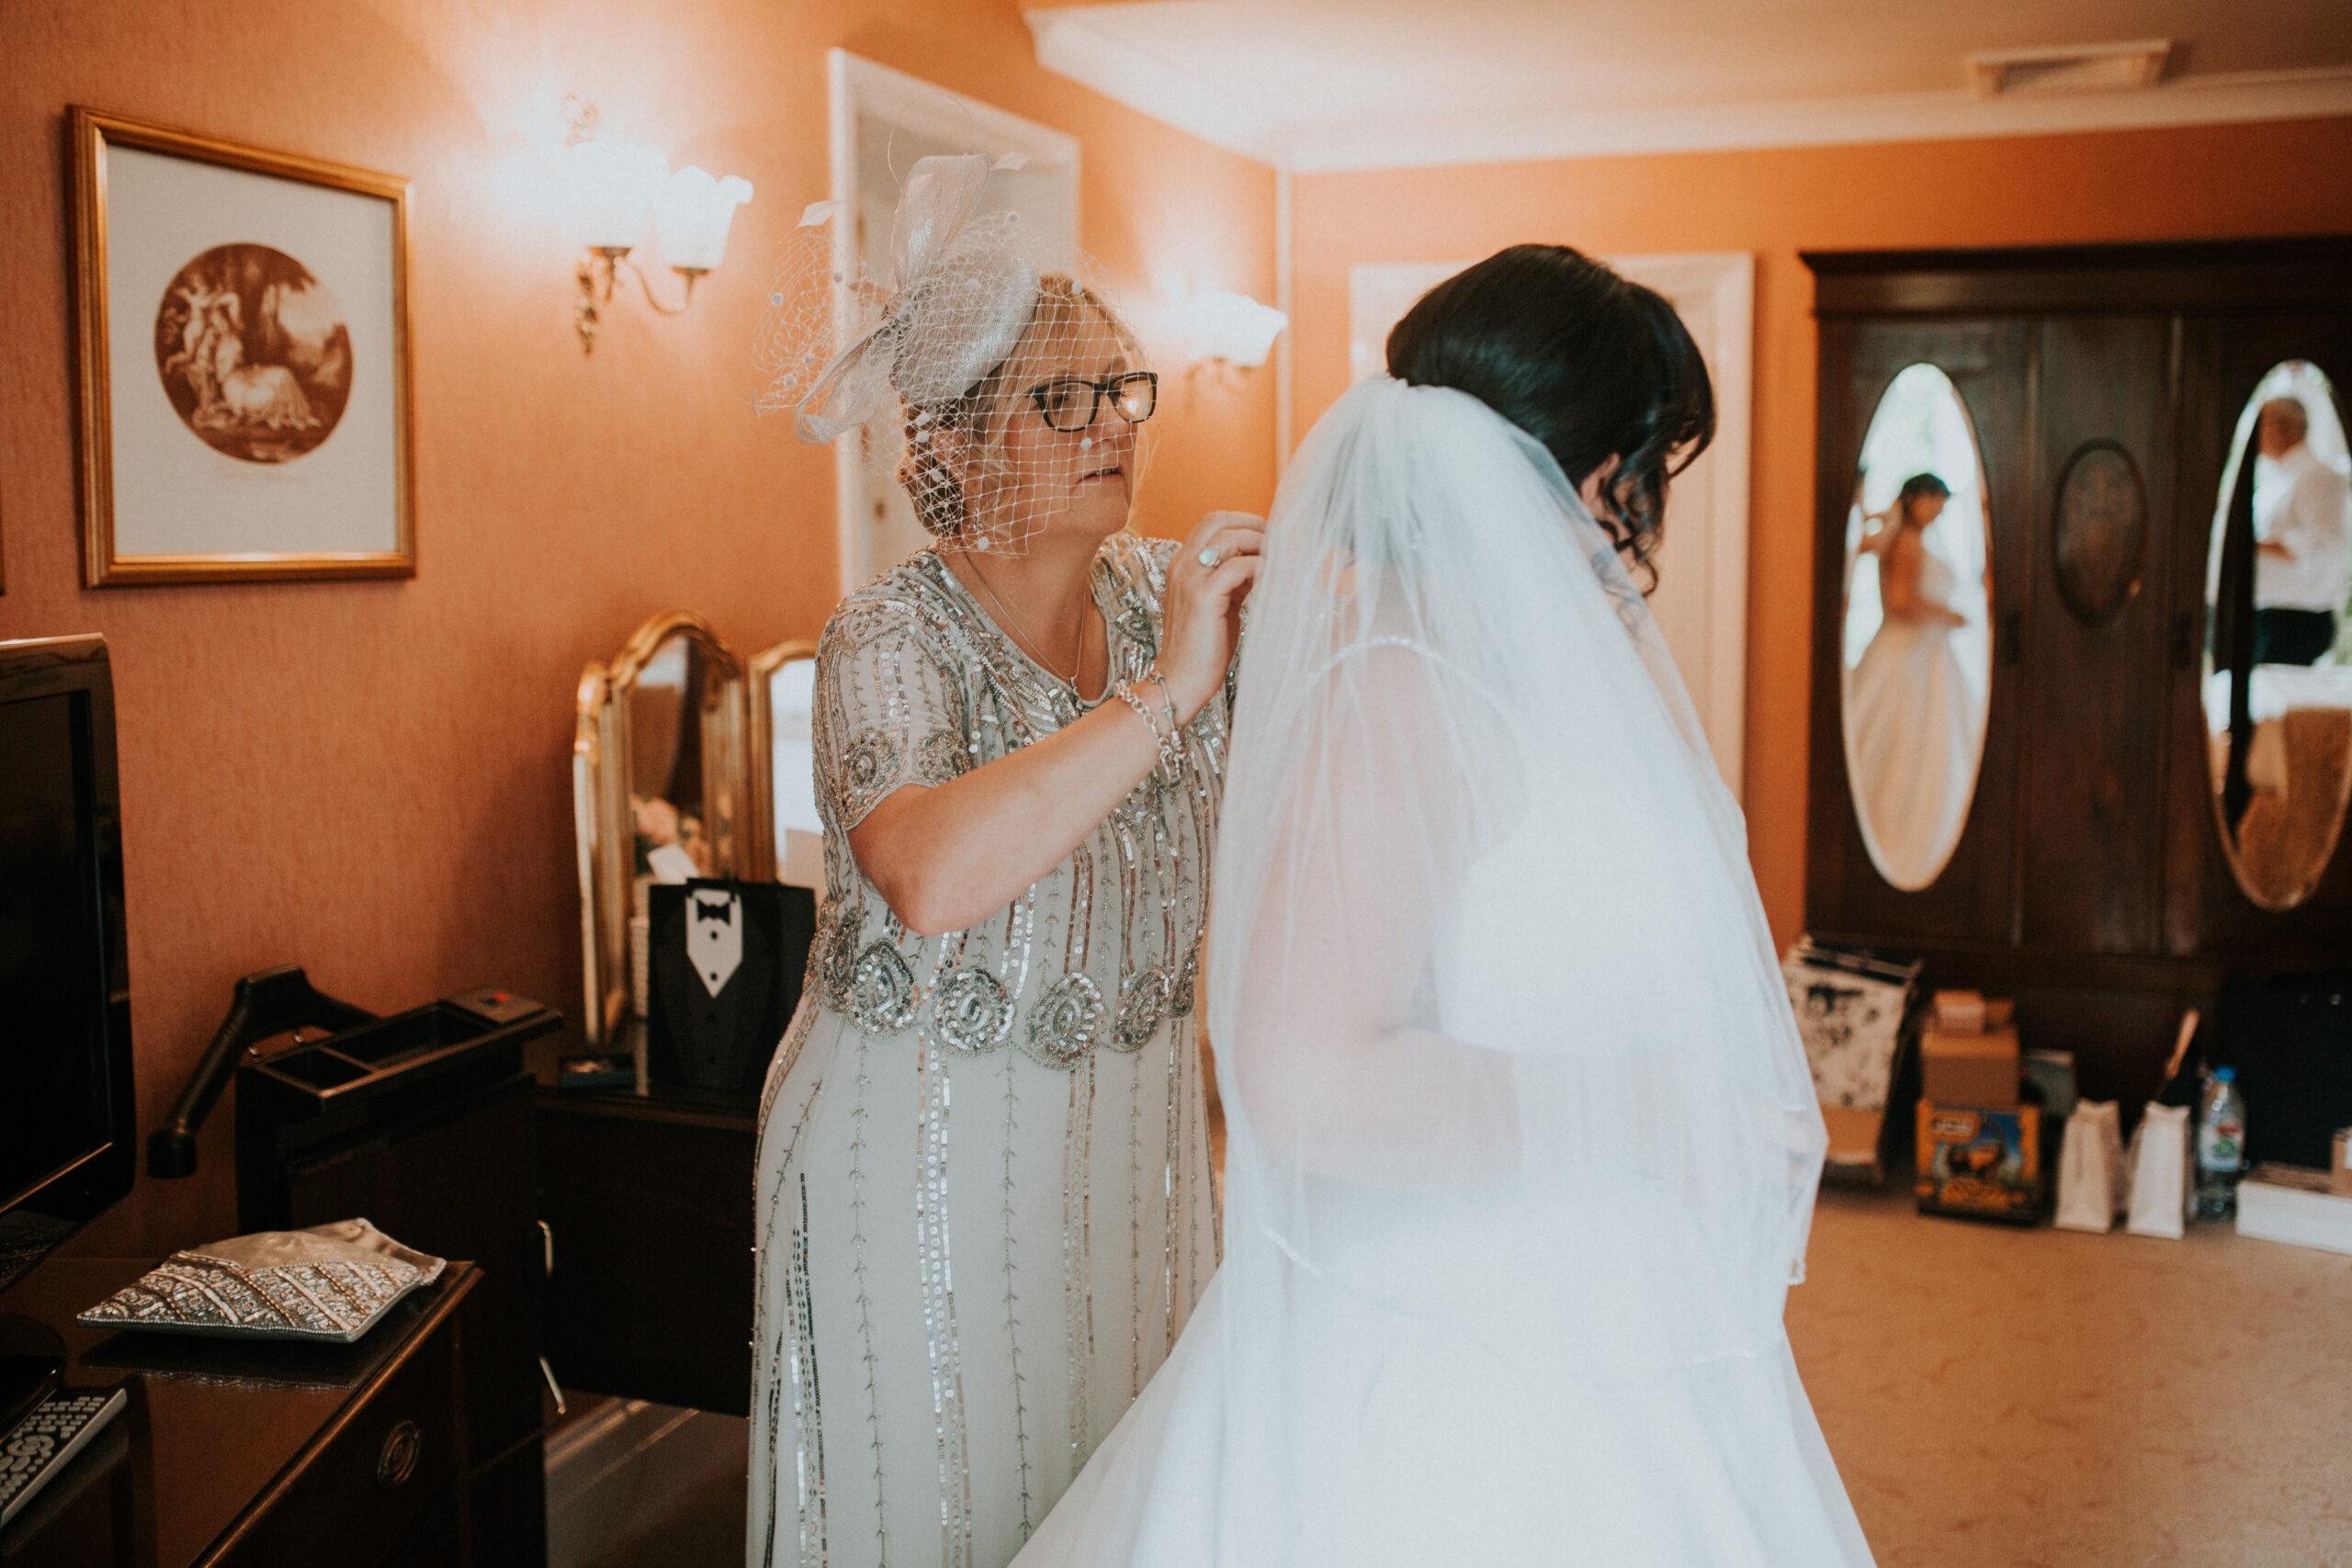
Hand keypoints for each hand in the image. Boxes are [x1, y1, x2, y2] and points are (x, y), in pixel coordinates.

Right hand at [1157, 510, 1262, 721]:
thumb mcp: (1219, 603)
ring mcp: (1190, 579)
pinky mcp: (1203, 597)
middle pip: (1218, 520)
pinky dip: (1261, 567)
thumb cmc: (1203, 647)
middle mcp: (1182, 565)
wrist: (1180, 680)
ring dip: (1261, 543)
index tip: (1269, 534)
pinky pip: (1239, 567)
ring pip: (1229, 538)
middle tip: (1279, 539)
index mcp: (1182, 565)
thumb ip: (1234, 580)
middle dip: (1253, 523)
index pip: (1211, 522)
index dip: (1243, 521)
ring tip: (1281, 558)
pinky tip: (1274, 579)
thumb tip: (1263, 563)